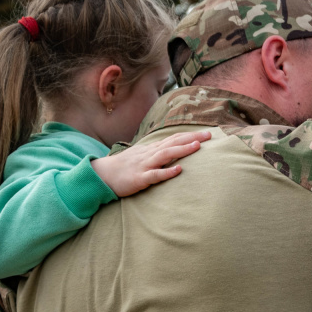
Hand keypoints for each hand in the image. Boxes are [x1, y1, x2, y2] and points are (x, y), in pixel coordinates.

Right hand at [92, 130, 210, 196]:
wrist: (102, 175)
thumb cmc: (124, 166)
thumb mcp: (142, 156)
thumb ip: (157, 153)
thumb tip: (173, 150)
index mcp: (151, 149)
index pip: (173, 139)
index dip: (190, 135)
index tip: (206, 132)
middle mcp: (149, 154)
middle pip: (173, 143)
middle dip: (192, 138)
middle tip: (209, 134)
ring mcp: (144, 165)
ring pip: (165, 155)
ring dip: (182, 150)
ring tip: (197, 146)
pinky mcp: (139, 179)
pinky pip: (154, 175)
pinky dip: (167, 172)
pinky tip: (179, 170)